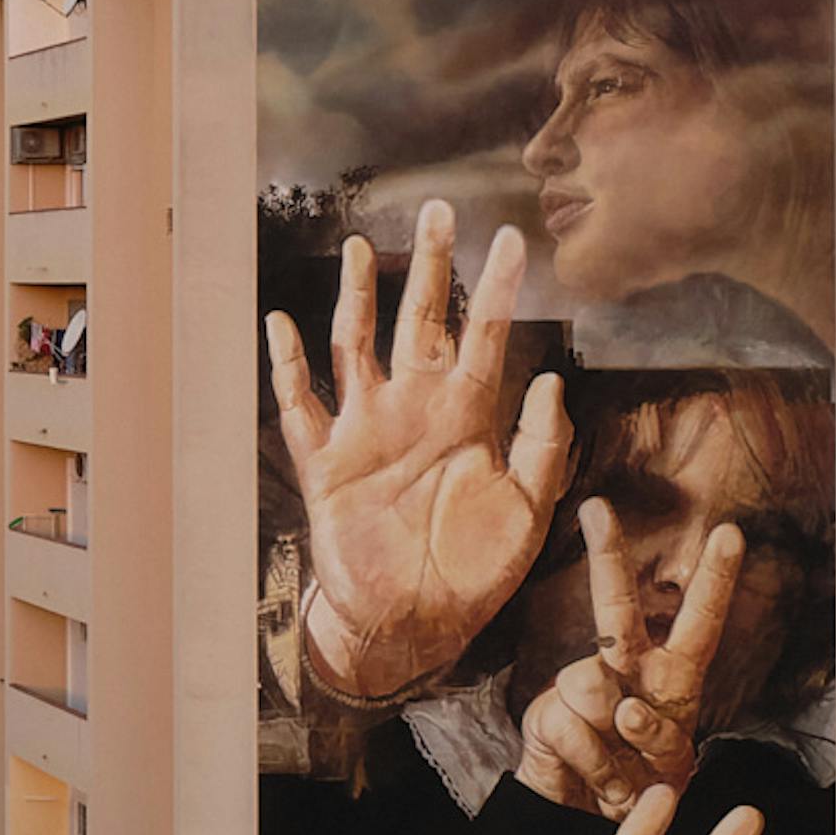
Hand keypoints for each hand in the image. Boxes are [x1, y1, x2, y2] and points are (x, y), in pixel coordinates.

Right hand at [265, 201, 570, 701]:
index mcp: (466, 419)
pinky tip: (283, 325)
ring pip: (358, 347)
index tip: (513, 239)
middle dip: (429, 269)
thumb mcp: (529, 510)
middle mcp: (414, 411)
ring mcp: (366, 432)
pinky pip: (301, 405)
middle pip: (420, 323)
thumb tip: (552, 379)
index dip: (497, 290)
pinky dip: (289, 366)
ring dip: (360, 299)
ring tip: (363, 249)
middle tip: (437, 211)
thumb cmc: (474, 570)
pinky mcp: (326, 463)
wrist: (414, 623)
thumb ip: (542, 446)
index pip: (485, 339)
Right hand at [517, 509, 744, 814]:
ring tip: (620, 773)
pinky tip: (599, 782)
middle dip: (606, 554)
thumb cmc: (642, 791)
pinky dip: (594, 764)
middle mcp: (624, 672)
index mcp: (671, 680)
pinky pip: (572, 725)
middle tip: (598, 509)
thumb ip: (658, 736)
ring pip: (593, 682)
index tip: (730, 534)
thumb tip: (622, 708)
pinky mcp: (546, 715)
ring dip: (614, 741)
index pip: (698, 624)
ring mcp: (580, 690)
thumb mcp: (671, 769)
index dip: (715, 581)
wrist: (588, 831)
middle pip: (616, 606)